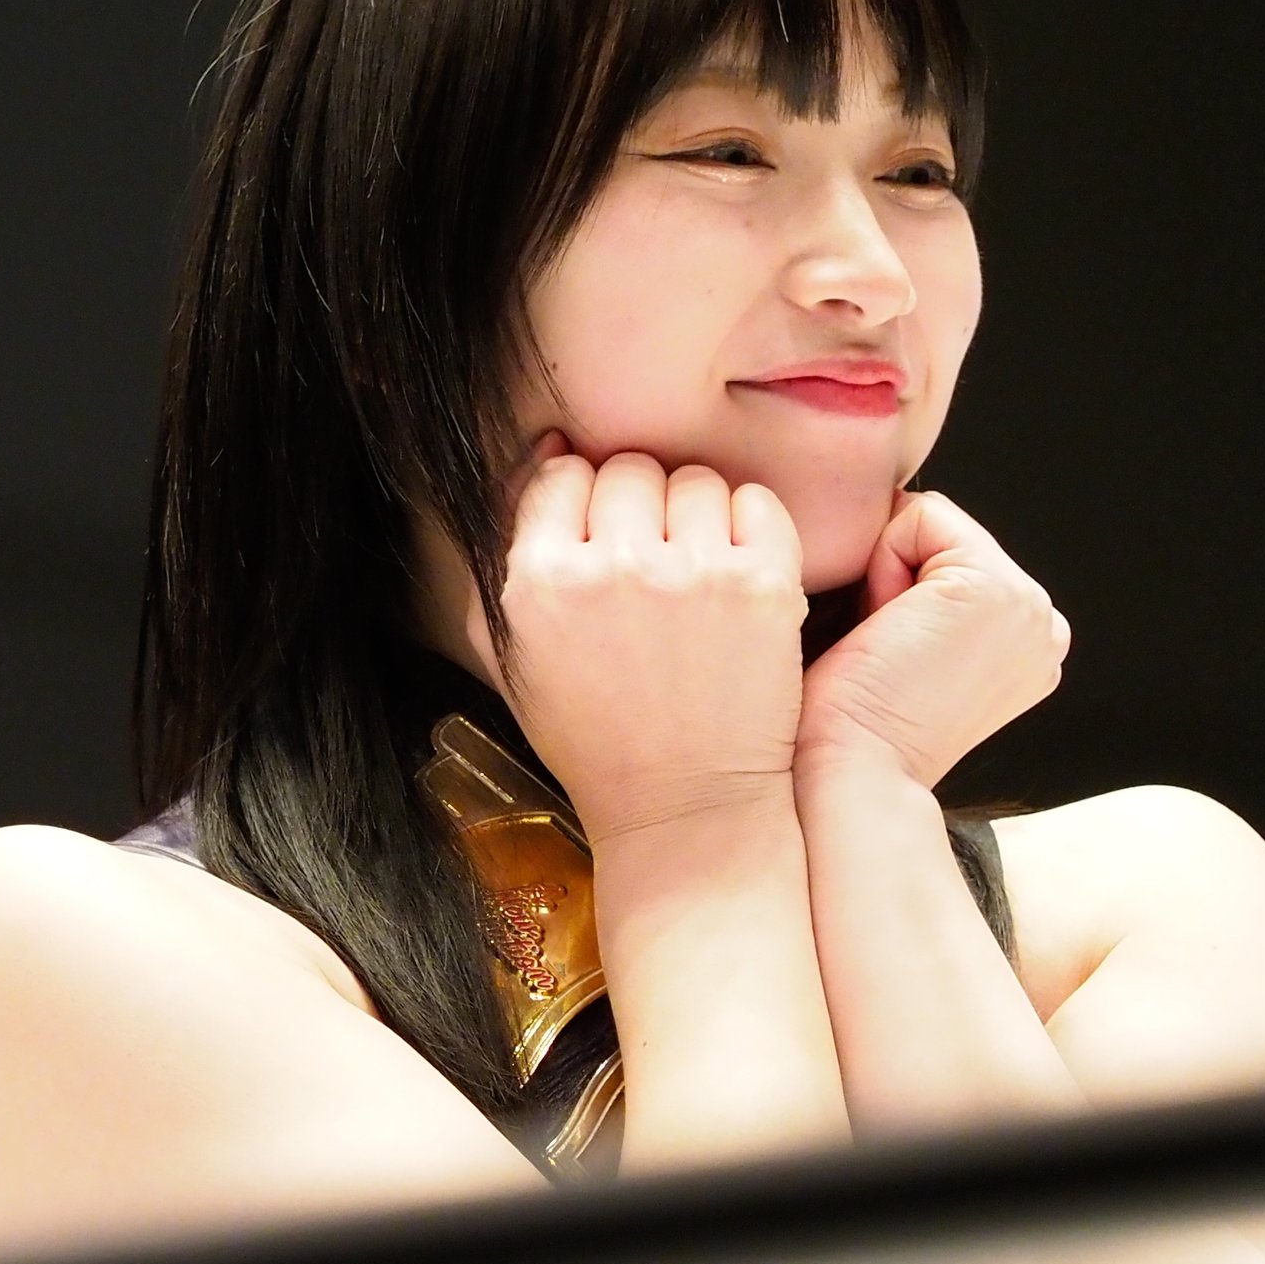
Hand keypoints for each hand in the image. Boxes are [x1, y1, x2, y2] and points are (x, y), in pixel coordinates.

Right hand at [462, 438, 809, 846]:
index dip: (581, 501)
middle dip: (638, 506)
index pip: (562, 475)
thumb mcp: (510, 656)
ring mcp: (694, 574)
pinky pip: (757, 501)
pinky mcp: (763, 586)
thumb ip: (501, 558)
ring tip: (695, 571)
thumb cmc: (592, 736)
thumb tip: (546, 454)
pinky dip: (750, 524)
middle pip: (628, 469)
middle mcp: (615, 567)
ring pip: (694, 480)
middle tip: (650, 559)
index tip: (600, 539)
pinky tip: (736, 568)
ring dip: (695, 514)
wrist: (683, 809)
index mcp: (541, 580)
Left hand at [794, 488, 1071, 791]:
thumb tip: (890, 534)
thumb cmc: (852, 727)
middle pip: (943, 538)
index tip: (890, 656)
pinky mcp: (994, 588)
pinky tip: (887, 629)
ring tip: (888, 646)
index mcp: (1029, 647)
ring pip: (931, 527)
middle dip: (898, 578)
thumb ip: (924, 601)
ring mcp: (1029, 606)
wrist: (850, 775)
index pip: (952, 559)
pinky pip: (919, 518)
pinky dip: (884, 563)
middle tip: (887, 654)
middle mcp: (1042, 626)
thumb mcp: (908, 652)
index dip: (899, 589)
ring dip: (890, 574)